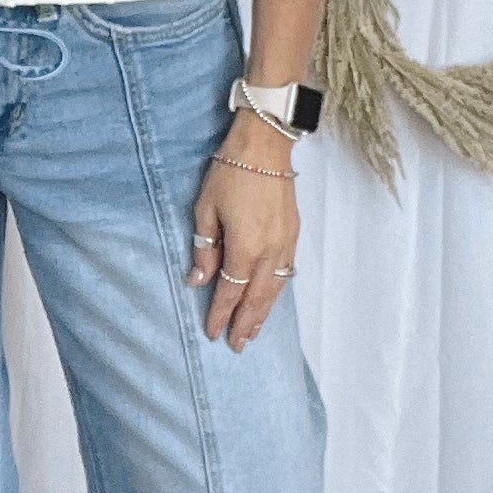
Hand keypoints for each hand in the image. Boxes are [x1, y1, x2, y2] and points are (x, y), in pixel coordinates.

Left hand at [188, 120, 299, 348]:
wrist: (265, 146)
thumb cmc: (231, 172)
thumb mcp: (206, 209)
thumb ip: (204, 248)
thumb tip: (199, 279)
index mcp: (245, 247)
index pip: (230, 292)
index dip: (220, 314)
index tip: (212, 332)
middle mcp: (269, 252)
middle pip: (256, 298)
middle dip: (245, 324)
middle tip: (237, 346)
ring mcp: (285, 244)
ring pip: (275, 289)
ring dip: (264, 313)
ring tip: (253, 332)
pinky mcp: (293, 234)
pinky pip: (286, 273)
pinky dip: (276, 292)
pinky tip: (269, 299)